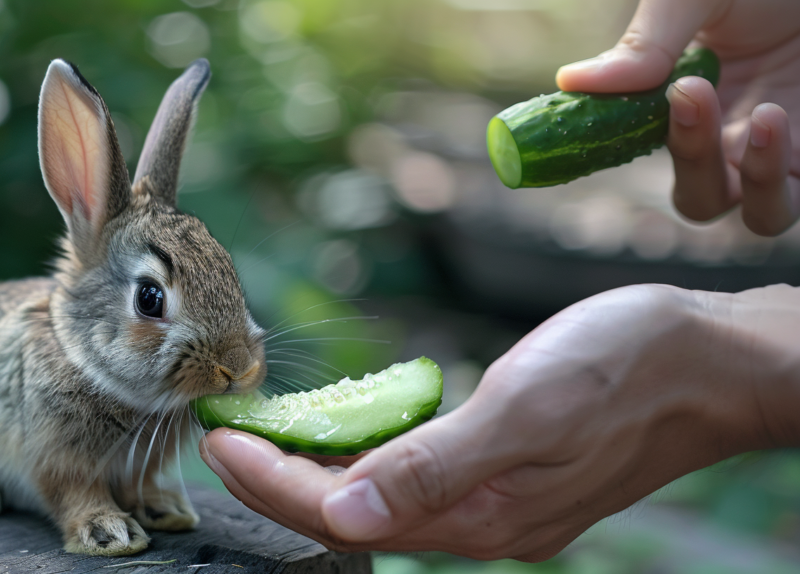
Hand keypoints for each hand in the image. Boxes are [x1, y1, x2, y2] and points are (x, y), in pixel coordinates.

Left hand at [200, 284, 799, 559]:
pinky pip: (413, 479)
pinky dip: (365, 458)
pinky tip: (346, 434)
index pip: (341, 511)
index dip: (271, 481)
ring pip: (378, 498)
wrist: (708, 360)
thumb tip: (341, 514)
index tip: (217, 441)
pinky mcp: (506, 474)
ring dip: (316, 471)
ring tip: (263, 437)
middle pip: (350, 513)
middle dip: (277, 481)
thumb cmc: (626, 369)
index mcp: (477, 512)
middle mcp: (478, 519)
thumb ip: (434, 468)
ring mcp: (494, 500)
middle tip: (222, 438)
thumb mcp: (528, 410)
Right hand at [557, 0, 799, 235]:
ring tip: (763, 113)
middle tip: (690, 94)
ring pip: (759, 214)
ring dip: (753, 182)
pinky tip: (776, 115)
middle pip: (702, 198)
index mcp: (693, 103)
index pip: (651, 154)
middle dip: (693, 161)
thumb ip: (645, 44)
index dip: (633, 148)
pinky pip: (798, 197)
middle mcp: (738, 138)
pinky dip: (780, 176)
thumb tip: (570, 81)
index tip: (629, 102)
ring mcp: (788, 150)